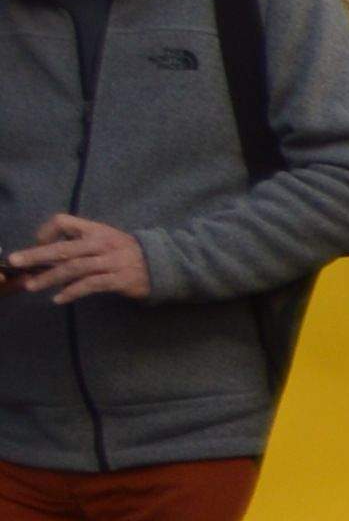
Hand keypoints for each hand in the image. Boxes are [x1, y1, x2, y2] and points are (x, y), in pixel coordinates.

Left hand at [9, 216, 149, 305]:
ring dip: (50, 277)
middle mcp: (100, 243)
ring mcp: (110, 261)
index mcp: (95, 230)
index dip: (46, 232)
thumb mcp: (105, 237)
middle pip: (63, 248)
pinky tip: (59, 299)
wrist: (162, 264)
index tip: (38, 243)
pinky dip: (72, 292)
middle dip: (36, 255)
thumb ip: (80, 240)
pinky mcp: (118, 279)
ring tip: (32, 285)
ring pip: (74, 268)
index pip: (63, 221)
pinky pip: (90, 285)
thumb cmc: (127, 252)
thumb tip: (48, 250)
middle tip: (15, 262)